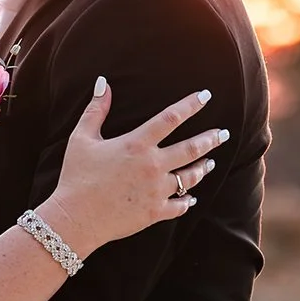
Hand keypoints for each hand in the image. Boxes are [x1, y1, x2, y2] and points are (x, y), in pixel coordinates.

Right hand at [43, 81, 227, 254]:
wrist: (75, 218)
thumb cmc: (76, 177)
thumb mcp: (81, 139)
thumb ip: (96, 110)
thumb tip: (103, 83)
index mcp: (136, 144)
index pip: (171, 118)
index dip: (191, 105)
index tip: (205, 96)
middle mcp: (152, 166)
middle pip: (191, 149)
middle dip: (211, 139)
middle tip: (224, 134)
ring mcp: (156, 191)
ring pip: (190, 177)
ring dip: (203, 168)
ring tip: (210, 162)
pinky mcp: (154, 212)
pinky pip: (179, 206)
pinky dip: (188, 200)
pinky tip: (192, 197)